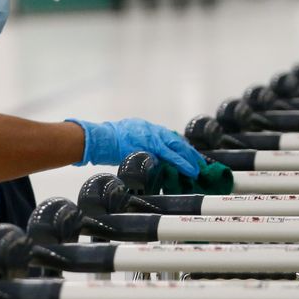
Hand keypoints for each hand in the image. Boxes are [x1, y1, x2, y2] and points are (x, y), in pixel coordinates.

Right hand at [67, 118, 201, 176]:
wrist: (99, 139)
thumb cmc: (107, 141)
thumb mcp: (126, 138)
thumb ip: (137, 145)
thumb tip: (144, 156)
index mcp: (146, 128)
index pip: (167, 137)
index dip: (179, 147)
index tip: (188, 154)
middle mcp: (151, 130)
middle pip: (176, 141)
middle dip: (189, 152)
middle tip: (200, 163)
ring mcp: (151, 137)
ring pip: (176, 147)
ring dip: (188, 158)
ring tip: (197, 169)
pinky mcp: (150, 146)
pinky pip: (170, 155)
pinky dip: (180, 162)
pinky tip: (189, 169)